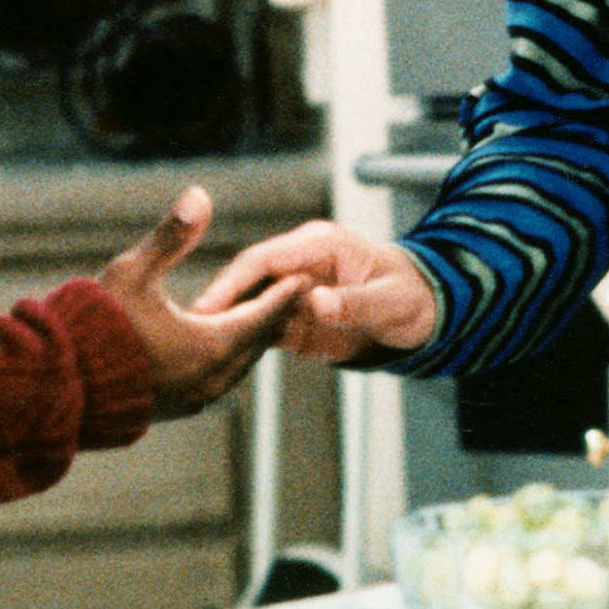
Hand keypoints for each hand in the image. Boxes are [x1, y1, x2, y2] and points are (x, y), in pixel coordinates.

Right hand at [97, 187, 308, 418]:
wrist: (58, 385)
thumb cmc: (94, 326)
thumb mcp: (133, 272)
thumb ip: (172, 235)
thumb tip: (199, 194)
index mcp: (210, 345)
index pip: (264, 314)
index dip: (286, 291)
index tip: (306, 274)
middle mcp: (211, 378)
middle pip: (257, 340)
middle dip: (274, 313)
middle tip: (293, 290)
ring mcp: (194, 397)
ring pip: (239, 363)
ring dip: (252, 337)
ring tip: (263, 312)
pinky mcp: (177, 408)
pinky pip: (219, 378)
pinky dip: (230, 356)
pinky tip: (224, 343)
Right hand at [190, 218, 439, 362]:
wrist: (422, 312)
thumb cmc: (412, 296)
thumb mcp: (390, 301)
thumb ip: (354, 303)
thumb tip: (316, 303)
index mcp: (319, 245)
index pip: (265, 258)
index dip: (233, 281)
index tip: (208, 306)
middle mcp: (299, 264)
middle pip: (246, 282)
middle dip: (217, 306)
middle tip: (185, 334)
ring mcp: (292, 291)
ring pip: (246, 307)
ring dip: (222, 327)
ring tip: (190, 354)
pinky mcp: (292, 318)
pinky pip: (258, 328)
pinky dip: (239, 342)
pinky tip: (217, 363)